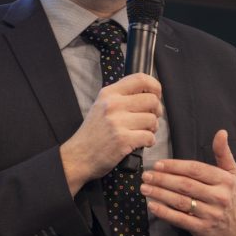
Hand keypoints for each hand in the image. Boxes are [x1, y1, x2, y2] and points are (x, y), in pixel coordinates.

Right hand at [60, 73, 161, 195]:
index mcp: (109, 93)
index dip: (155, 86)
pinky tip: (140, 143)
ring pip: (152, 119)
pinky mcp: (123, 140)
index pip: (141, 79)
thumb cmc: (93, 133)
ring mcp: (118, 122)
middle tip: (150, 119)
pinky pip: (150, 137)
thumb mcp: (101, 106)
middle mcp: (113, 105)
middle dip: (157, 111)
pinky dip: (149, 141)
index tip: (157, 95)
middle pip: (152, 100)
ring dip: (152, 128)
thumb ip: (122, 97)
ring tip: (143, 132)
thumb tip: (150, 93)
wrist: (78, 156)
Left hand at [141, 130, 235, 235]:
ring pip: (181, 202)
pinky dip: (164, 213)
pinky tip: (152, 206)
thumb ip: (223, 153)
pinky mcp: (202, 228)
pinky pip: (180, 219)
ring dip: (160, 194)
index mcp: (224, 180)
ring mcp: (210, 214)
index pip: (196, 170)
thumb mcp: (231, 173)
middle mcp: (218, 196)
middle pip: (186, 185)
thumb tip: (221, 132)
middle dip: (163, 179)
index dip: (175, 166)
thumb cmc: (228, 195)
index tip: (158, 164)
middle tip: (146, 175)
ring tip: (145, 188)